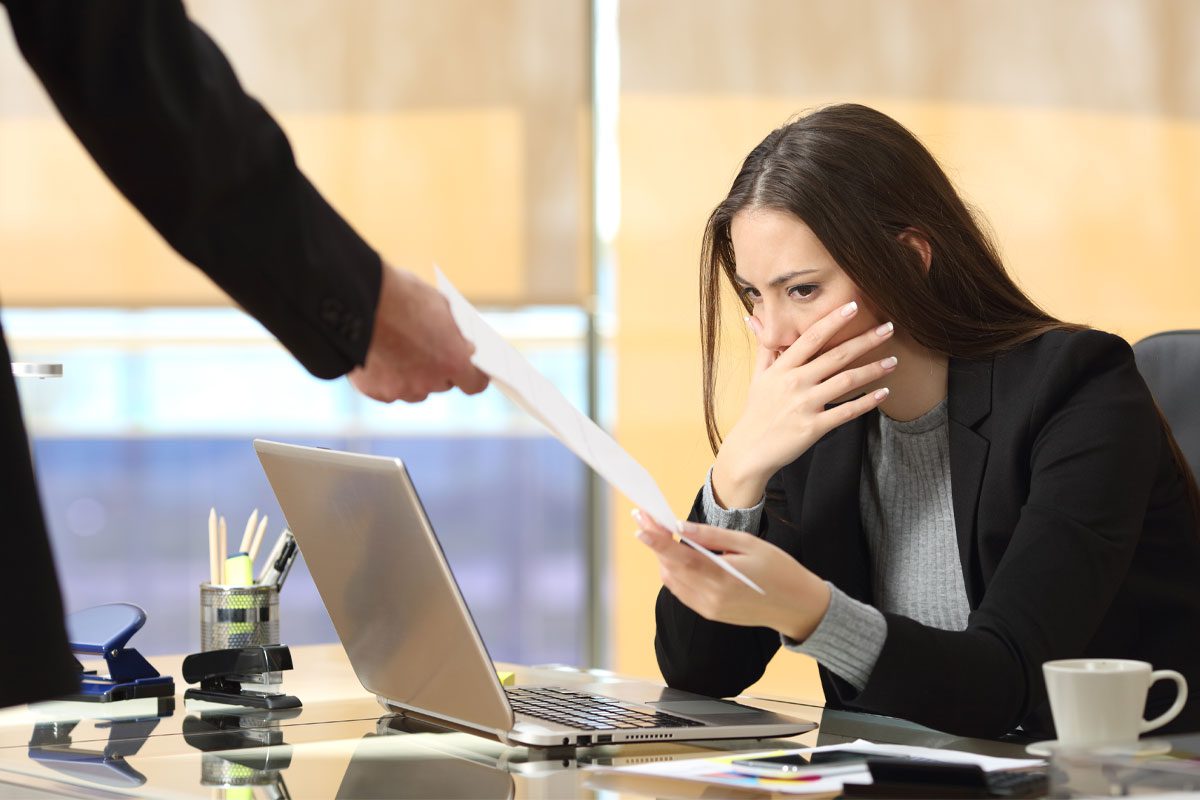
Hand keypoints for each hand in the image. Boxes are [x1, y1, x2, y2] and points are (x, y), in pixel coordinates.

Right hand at [348, 264, 488, 401]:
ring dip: (412, 377)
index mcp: (453, 361)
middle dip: (439, 370)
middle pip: (442, 385)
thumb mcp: (439, 306)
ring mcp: (401, 389)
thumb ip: (453, 332)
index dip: (472, 376)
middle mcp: (430, 382)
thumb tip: (462, 345)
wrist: (355, 298)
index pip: (474, 384)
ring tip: (399, 350)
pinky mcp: (374, 391)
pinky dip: (385, 378)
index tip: (470, 369)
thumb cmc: (401, 296)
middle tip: (428, 350)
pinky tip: (379, 356)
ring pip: (414, 390)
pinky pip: (387, 390)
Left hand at [634, 511, 829, 639]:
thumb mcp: (749, 544)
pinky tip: (676, 556)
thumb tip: (681, 527)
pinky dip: (675, 572)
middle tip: (646, 519)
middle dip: (656, 543)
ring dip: (663, 557)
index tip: (641, 525)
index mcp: (723, 578)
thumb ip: (712, 536)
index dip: (658, 542)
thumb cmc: (779, 570)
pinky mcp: (710, 613)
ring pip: (673, 580)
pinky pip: (682, 591)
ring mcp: (709, 608)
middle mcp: (711, 597)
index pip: (681, 558)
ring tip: (659, 534)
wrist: (797, 606)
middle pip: (671, 568)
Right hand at [711, 301, 895, 507]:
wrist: (750, 450)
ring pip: (846, 382)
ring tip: (893, 361)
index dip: (833, 320)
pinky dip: (867, 402)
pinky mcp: (813, 427)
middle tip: (889, 328)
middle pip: (836, 356)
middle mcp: (794, 383)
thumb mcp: (757, 378)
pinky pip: (846, 412)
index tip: (853, 306)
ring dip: (873, 369)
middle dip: (865, 340)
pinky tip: (883, 393)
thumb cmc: (756, 412)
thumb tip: (754, 317)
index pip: (811, 337)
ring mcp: (805, 405)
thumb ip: (765, 348)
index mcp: (782, 368)